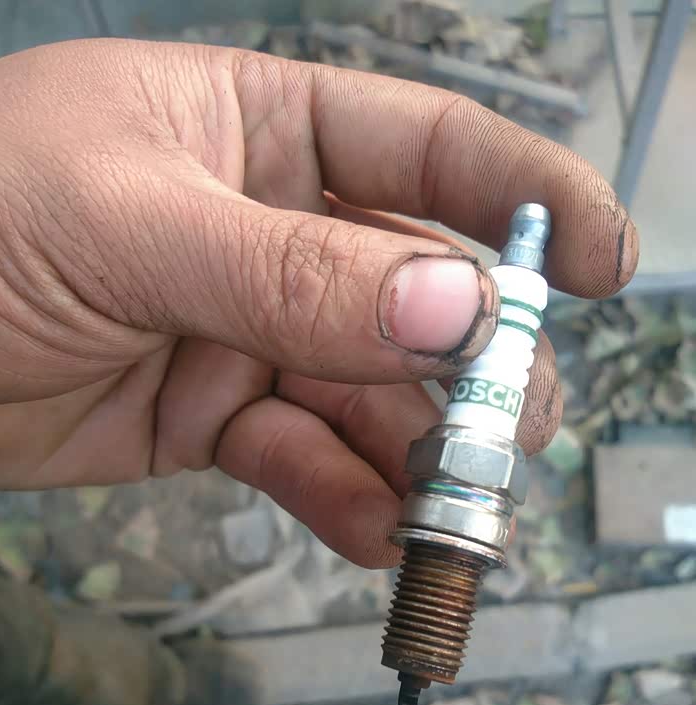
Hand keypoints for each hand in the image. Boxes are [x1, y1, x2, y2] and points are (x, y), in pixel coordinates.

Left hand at [0, 40, 636, 566]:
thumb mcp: (133, 224)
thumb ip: (291, 272)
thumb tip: (455, 307)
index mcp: (263, 134)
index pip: (425, 151)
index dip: (525, 201)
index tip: (606, 262)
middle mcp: (275, 232)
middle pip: (416, 297)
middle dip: (472, 368)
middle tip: (504, 434)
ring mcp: (251, 330)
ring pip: (370, 394)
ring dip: (416, 457)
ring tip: (447, 515)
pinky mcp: (217, 418)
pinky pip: (304, 458)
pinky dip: (343, 498)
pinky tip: (379, 536)